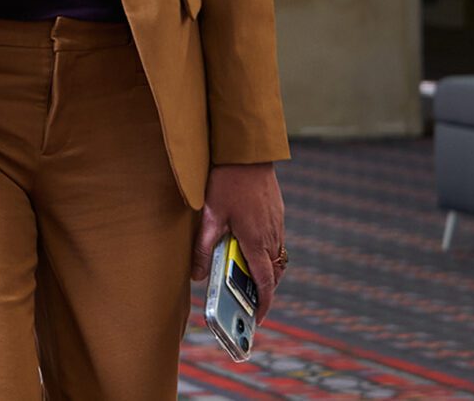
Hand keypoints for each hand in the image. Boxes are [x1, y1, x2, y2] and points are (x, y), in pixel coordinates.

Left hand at [195, 162, 286, 318]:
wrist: (247, 154)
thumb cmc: (226, 182)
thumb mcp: (209, 215)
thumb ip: (202, 247)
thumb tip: (196, 276)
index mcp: (256, 241)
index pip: (264, 283)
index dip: (262, 304)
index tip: (256, 318)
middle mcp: (271, 237)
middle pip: (273, 274)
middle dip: (263, 290)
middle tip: (248, 301)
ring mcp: (277, 226)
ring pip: (276, 259)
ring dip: (266, 272)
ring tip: (247, 278)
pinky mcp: (277, 215)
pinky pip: (276, 243)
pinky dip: (266, 254)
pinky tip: (249, 248)